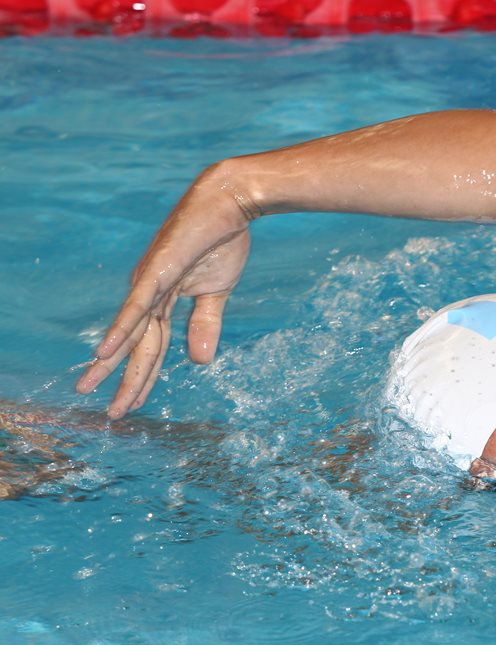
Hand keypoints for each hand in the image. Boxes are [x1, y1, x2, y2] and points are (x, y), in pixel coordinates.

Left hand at [75, 164, 255, 417]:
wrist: (230, 203)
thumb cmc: (223, 241)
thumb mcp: (217, 292)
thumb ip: (205, 324)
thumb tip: (198, 363)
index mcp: (163, 300)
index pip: (151, 348)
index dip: (142, 378)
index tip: (133, 405)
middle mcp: (148, 294)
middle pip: (135, 348)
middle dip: (123, 382)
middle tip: (110, 415)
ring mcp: (150, 282)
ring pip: (131, 333)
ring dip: (112, 364)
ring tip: (91, 388)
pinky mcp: (157, 271)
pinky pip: (137, 308)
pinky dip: (120, 331)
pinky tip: (105, 352)